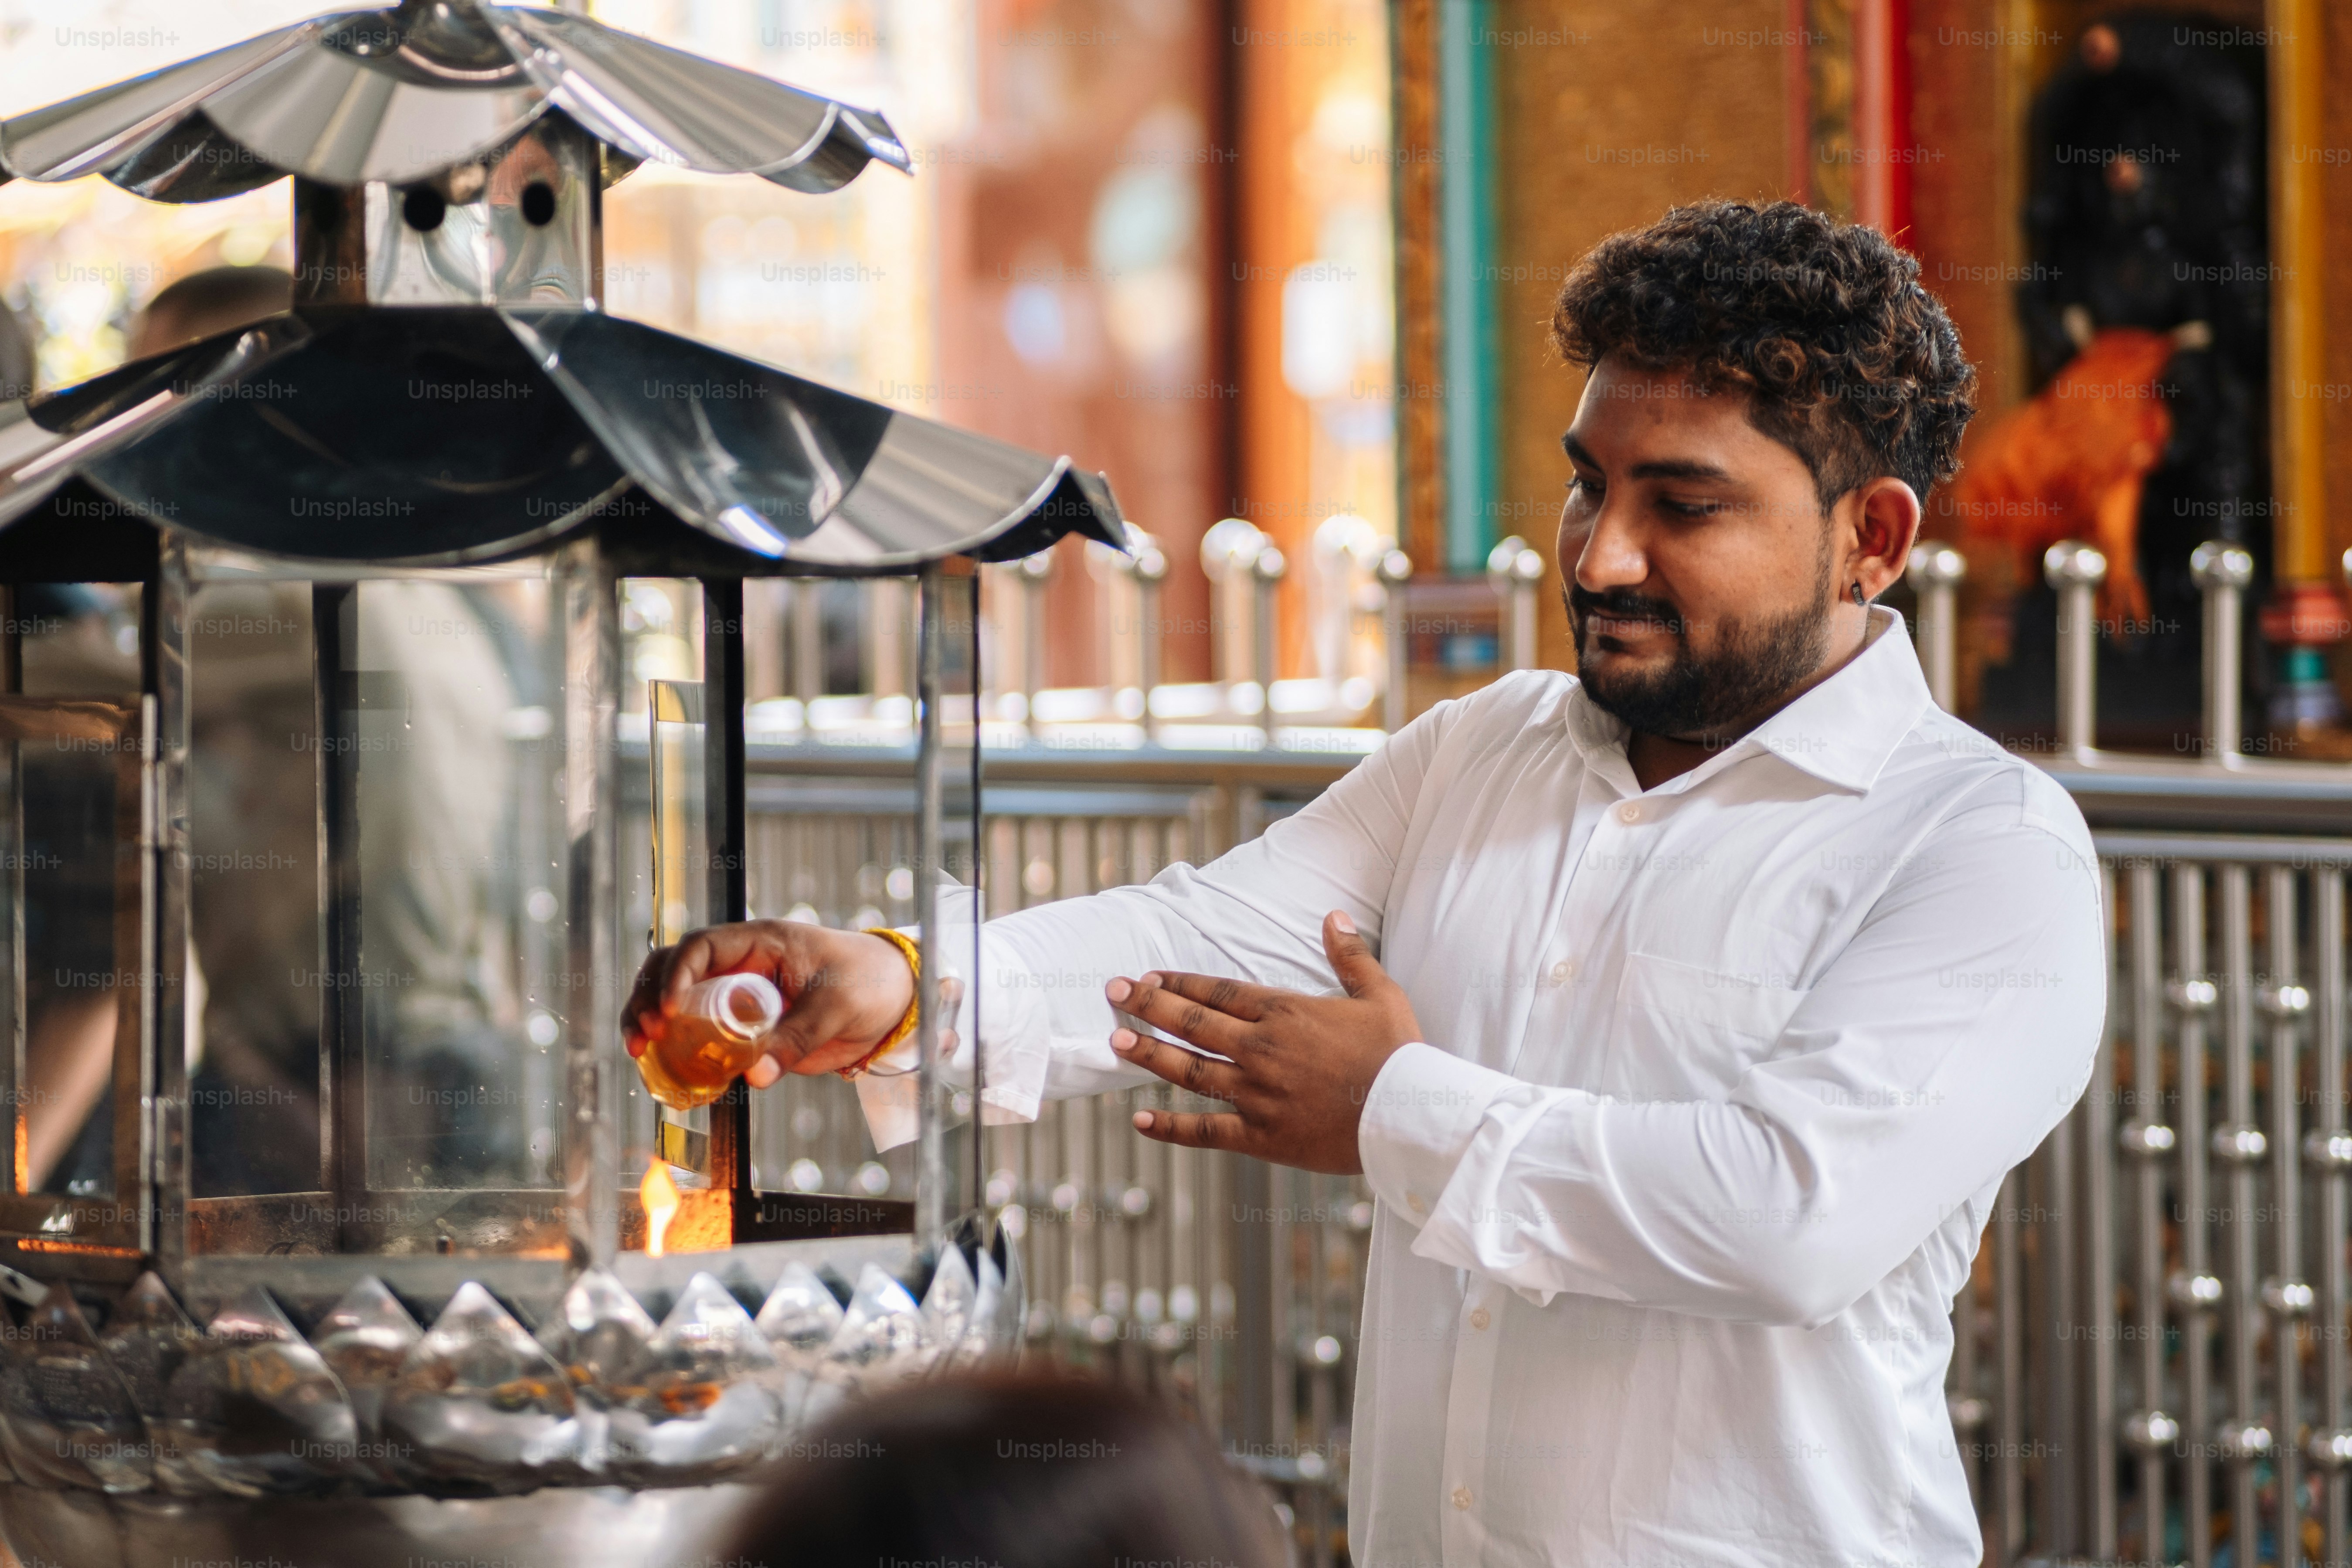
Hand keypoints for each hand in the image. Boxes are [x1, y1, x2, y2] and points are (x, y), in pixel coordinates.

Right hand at [621, 920, 919, 1083]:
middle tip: (643, 1037)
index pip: (701, 947)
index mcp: (761, 943)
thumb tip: (753, 1076)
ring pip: (679, 1001)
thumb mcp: (837, 1007)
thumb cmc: (868, 982)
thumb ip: (799, 1038)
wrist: (895, 998)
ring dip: (652, 1024)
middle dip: (647, 999)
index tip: (667, 1010)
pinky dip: (679, 1052)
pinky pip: (702, 1036)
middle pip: (673, 970)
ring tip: (641, 1055)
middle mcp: (740, 965)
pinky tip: (669, 1076)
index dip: (675, 975)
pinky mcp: (744, 1028)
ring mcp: (738, 996)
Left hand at [1106, 911, 1419, 1174]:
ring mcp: (1257, 1095)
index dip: (1179, 983)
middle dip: (1148, 1005)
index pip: (1218, 992)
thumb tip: (1333, 917)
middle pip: (1192, 1023)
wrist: (1410, 1116)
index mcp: (1285, 1013)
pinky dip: (1171, 1128)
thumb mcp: (1380, 994)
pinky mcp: (1261, 1137)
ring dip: (1149, 1054)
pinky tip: (1140, 1122)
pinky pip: (1206, 1132)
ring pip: (1189, 1071)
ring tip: (1117, 1041)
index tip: (1149, 976)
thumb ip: (1350, 955)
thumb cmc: (1399, 1054)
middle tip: (1113, 993)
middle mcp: (1261, 1050)